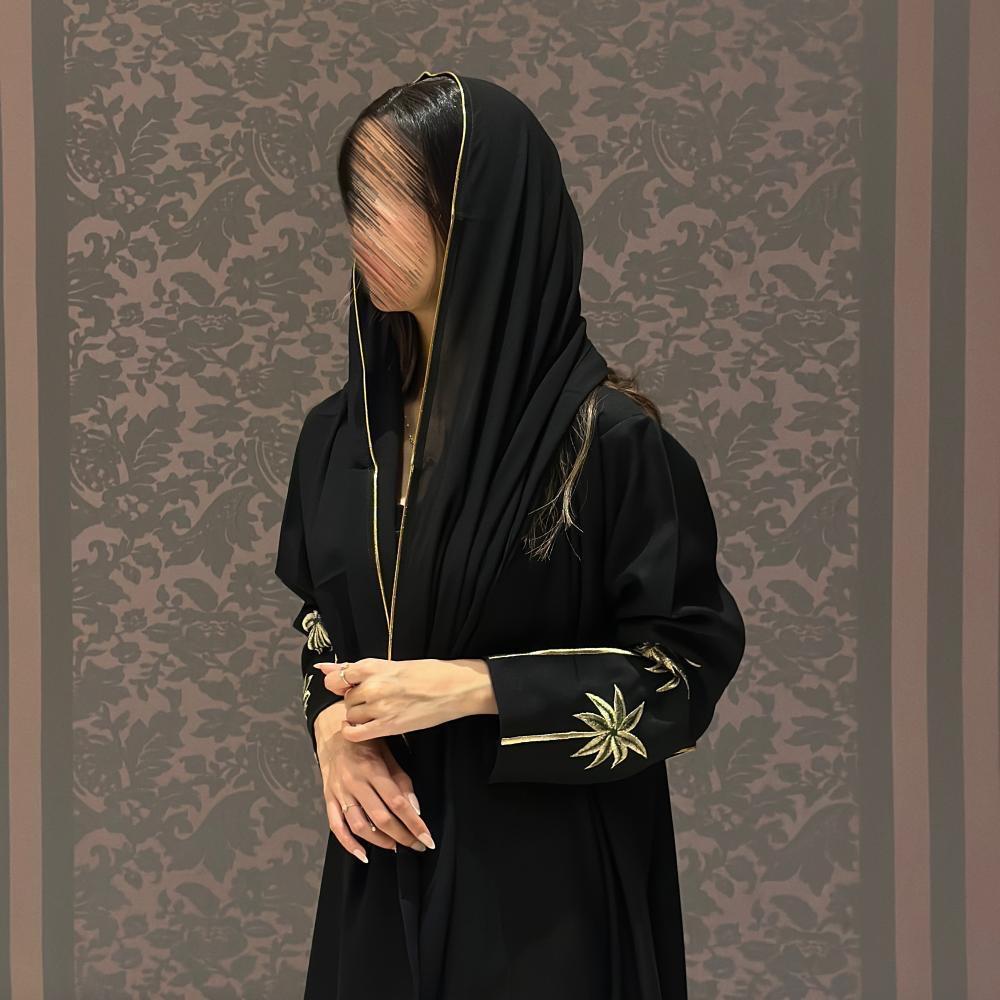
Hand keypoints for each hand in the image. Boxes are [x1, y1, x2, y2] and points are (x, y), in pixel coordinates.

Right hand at [314, 705, 435, 861]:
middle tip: (417, 846)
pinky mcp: (328, 798)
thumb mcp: (388, 752)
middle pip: (381, 818)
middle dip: (402, 836)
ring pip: (359, 826)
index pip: (397, 802)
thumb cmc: (366, 740)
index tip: (427, 838)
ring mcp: (339, 792)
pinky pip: (336, 826)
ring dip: (380, 842)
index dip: (414, 823)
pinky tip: (363, 854)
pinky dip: (349, 844)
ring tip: (396, 847)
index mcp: (372, 768)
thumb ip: (401, 779)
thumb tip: (415, 808)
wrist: (332, 732)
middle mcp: (355, 782)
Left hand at [315, 656, 495, 741]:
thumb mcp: (393, 664)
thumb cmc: (429, 673)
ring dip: (359, 715)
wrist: (455, 688)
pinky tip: (361, 727)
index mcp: (375, 666)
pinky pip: (356, 733)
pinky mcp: (388, 726)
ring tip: (378, 710)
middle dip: (356, 699)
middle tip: (375, 698)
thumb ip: (357, 669)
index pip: (340, 676)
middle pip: (347, 697)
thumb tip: (323, 669)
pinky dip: (352, 731)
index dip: (342, 683)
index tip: (351, 686)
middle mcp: (373, 685)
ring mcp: (380, 707)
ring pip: (352, 714)